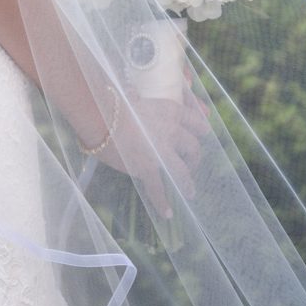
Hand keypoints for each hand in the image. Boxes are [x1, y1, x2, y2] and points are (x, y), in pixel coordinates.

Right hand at [93, 83, 209, 219]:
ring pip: (182, 172)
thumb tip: (133, 93)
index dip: (200, 127)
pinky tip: (166, 212)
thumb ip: (138, 99)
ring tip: (190, 192)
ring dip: (187, 183)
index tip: (204, 132)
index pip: (193, 119)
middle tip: (192, 163)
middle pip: (193, 147)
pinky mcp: (148, 169)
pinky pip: (158, 189)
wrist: (101, 116)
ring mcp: (162, 153)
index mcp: (169, 111)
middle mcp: (172, 131)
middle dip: (195, 157)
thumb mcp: (132, 96)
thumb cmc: (113, 102)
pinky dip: (162, 202)